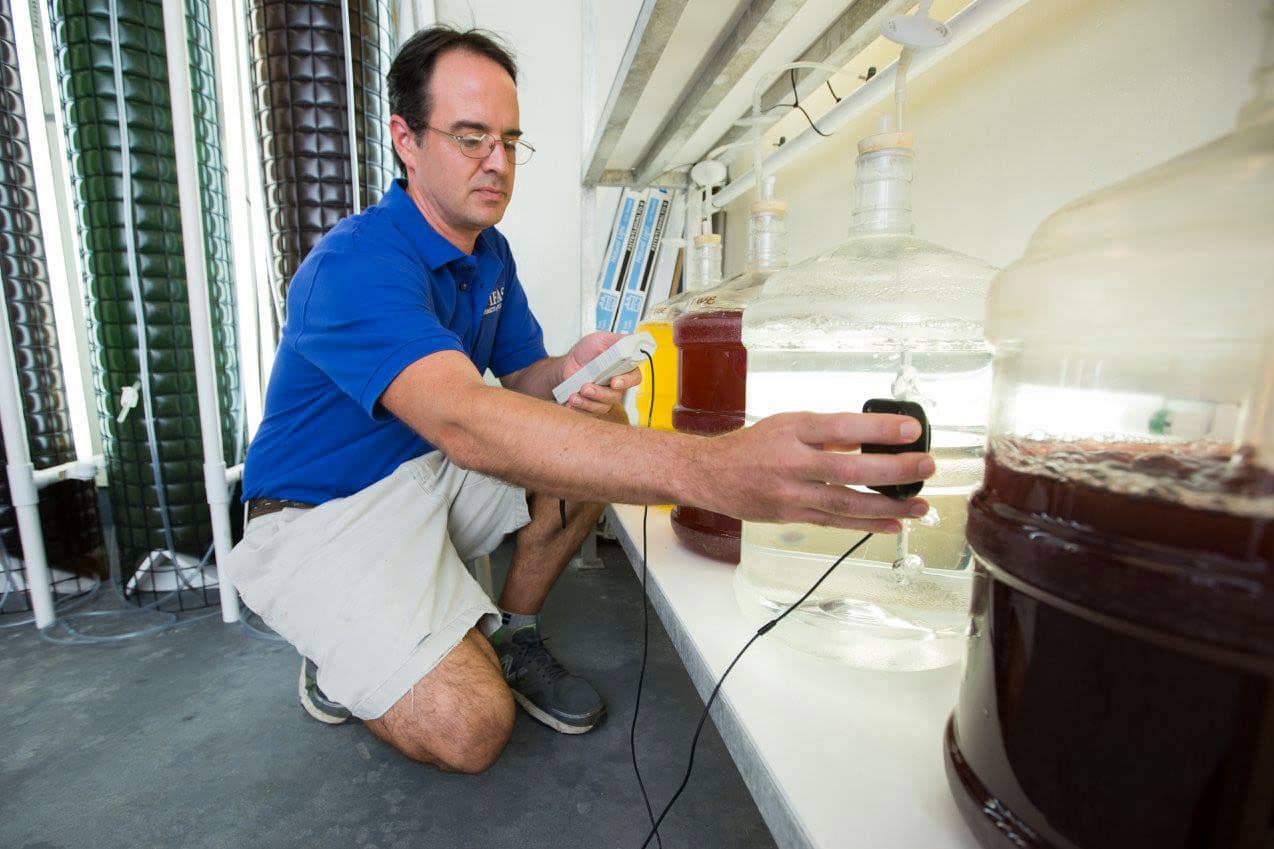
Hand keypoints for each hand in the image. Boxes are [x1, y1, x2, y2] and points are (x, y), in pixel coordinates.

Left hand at [561, 332, 642, 415]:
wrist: (568, 363)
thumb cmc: (586, 352)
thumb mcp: (601, 339)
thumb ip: (618, 340)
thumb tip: (631, 341)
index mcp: (623, 368)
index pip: (634, 377)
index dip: (627, 381)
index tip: (614, 381)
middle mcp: (617, 385)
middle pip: (617, 395)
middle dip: (600, 393)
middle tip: (585, 387)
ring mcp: (605, 397)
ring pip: (603, 406)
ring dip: (587, 402)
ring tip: (574, 396)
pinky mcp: (593, 405)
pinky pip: (589, 412)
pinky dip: (579, 408)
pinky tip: (571, 401)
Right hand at [694, 411, 934, 533]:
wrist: (710, 475)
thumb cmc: (751, 446)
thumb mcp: (787, 425)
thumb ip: (827, 433)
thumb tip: (869, 438)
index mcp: (792, 430)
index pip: (841, 427)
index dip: (878, 428)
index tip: (911, 429)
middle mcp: (791, 462)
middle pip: (850, 468)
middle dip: (894, 470)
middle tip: (927, 467)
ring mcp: (791, 493)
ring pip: (846, 502)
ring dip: (887, 506)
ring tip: (919, 506)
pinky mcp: (791, 516)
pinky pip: (834, 522)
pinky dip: (865, 524)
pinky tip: (892, 524)